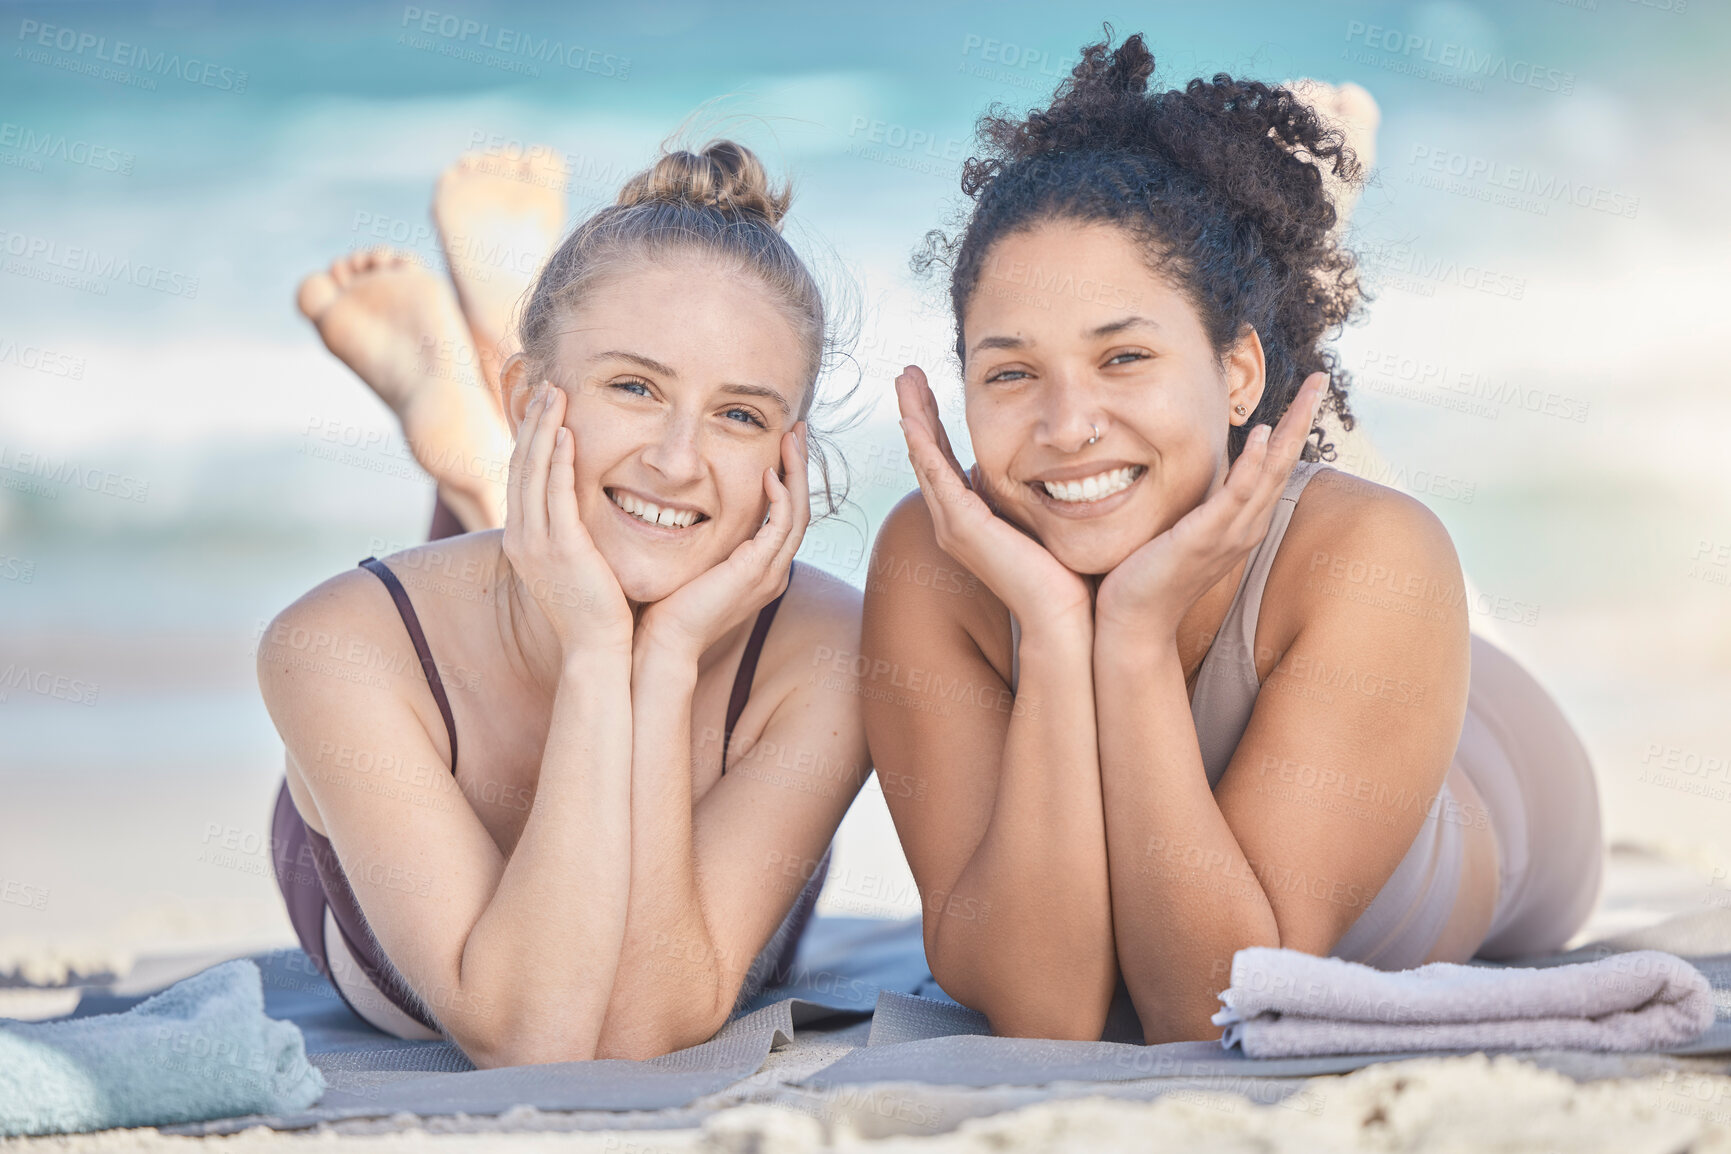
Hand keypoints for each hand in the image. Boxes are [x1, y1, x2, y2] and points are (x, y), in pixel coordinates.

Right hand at [501, 382, 634, 654]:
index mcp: (522, 540)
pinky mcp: (562, 549)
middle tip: (546, 386)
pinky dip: (558, 461)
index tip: (542, 407)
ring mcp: (538, 543)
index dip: (528, 438)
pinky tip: (567, 433)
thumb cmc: (593, 611)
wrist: (596, 650)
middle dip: (532, 423)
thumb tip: (578, 513)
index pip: (520, 477)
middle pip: (520, 465)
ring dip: (543, 430)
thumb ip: (569, 534)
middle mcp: (522, 538)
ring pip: (533, 473)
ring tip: (554, 395)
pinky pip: (556, 495)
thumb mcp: (572, 565)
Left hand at [636, 424, 810, 662]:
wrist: (664, 643)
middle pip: (801, 508)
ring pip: (799, 512)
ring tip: (791, 437)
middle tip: (797, 429)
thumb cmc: (668, 606)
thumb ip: (703, 539)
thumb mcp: (692, 562)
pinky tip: (768, 472)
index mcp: (761, 569)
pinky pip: (780, 526)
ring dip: (796, 472)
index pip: (786, 515)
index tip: (780, 444)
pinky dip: (779, 497)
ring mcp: (770, 573)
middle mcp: (774, 570)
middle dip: (800, 465)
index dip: (787, 477)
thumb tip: (683, 506)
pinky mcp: (757, 572)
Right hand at [895, 365, 1091, 624]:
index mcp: (973, 518)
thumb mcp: (1047, 520)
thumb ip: (1041, 493)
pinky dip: (923, 446)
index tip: (928, 388)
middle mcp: (955, 521)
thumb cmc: (1066, 578)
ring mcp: (954, 524)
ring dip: (913, 416)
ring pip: (925, 458)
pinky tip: (912, 419)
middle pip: (927, 454)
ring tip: (904, 379)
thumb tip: (1061, 467)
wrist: (1063, 618)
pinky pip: (937, 478)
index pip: (946, 460)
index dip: (935, 423)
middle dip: (916, 410)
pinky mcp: (963, 527)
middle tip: (906, 373)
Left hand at [1095, 372, 1328, 642]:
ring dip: (1289, 431)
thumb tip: (1195, 477)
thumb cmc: (1150, 579)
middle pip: (1282, 464)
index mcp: (1241, 523)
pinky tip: (1262, 434)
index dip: (1290, 429)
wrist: (1134, 623)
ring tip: (1307, 394)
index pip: (1273, 467)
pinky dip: (1251, 464)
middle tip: (1322, 378)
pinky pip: (1234, 496)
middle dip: (1302, 419)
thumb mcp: (1182, 532)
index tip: (1305, 393)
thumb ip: (1197, 505)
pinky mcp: (1203, 538)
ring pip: (1268, 474)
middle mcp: (1244, 527)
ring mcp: (1228, 534)